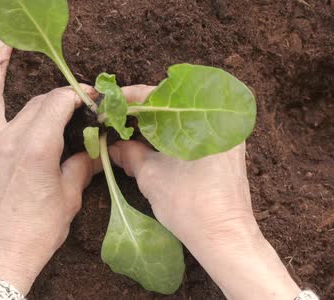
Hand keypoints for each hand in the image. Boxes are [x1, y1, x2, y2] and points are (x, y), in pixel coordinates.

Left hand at [0, 40, 98, 294]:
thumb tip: (94, 149)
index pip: (59, 103)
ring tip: (2, 43)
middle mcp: (6, 139)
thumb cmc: (36, 233)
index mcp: (37, 147)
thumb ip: (81, 166)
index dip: (79, 95)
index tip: (91, 99)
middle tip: (73, 100)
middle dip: (57, 96)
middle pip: (35, 101)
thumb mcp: (69, 198)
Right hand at [109, 85, 300, 299]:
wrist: (224, 237)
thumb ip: (129, 152)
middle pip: (170, 103)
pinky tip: (150, 144)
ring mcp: (225, 133)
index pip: (156, 95)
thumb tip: (113, 144)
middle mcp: (219, 117)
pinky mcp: (226, 149)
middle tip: (115, 119)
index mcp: (202, 116)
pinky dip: (171, 135)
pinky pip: (192, 131)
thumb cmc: (190, 205)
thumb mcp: (150, 174)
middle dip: (140, 111)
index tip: (107, 104)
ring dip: (155, 123)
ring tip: (128, 132)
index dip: (127, 99)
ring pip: (181, 118)